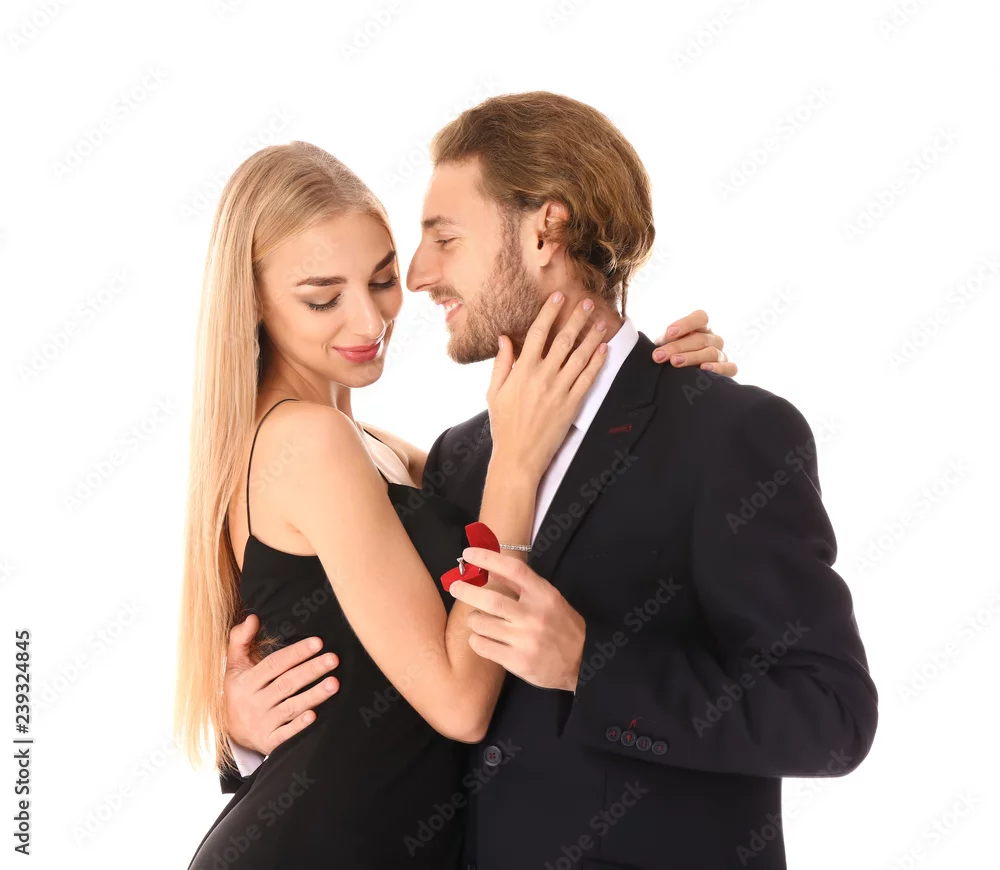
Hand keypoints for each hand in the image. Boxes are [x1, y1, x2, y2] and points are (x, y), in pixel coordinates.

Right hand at [223, 614, 340, 755]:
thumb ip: (240, 639)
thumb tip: (253, 617)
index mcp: (246, 682)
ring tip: (335, 683)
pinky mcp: (269, 741)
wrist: (229, 733)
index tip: (319, 642)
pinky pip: (285, 734)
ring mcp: (262, 723)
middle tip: (334, 659)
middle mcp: (253, 702)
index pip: (275, 664)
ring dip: (313, 695)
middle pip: (286, 684)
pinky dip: (298, 725)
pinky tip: (314, 716)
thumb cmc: (239, 692)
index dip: (296, 653)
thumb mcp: (234, 667)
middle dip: (311, 670)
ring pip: (290, 707)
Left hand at [449, 548, 585, 692]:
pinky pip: (483, 646)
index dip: (488, 558)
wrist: (582, 661)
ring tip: (477, 618)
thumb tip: (491, 567)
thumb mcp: (548, 598)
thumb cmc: (561, 625)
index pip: (513, 569)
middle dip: (466, 591)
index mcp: (544, 595)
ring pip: (482, 624)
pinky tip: (482, 636)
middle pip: (490, 599)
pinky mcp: (517, 662)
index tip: (469, 553)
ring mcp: (525, 640)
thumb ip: (521, 584)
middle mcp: (534, 616)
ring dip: (473, 618)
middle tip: (455, 586)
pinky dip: (476, 639)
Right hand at [487, 293, 606, 478]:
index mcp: (522, 370)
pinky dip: (597, 362)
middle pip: (563, 339)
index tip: (558, 297)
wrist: (519, 456)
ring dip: (592, 337)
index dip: (549, 312)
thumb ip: (501, 364)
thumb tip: (504, 339)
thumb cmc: (504, 425)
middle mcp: (543, 376)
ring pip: (579, 356)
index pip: (537, 332)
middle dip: (577, 318)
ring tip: (602, 322)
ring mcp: (559, 390)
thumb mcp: (493, 392)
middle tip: (588, 302)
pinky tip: (604, 350)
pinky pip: (588, 379)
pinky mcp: (572, 404)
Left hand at [651, 309, 736, 375]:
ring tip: (675, 362)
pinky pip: (730, 367)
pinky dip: (719, 368)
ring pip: (711, 353)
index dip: (686, 323)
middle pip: (700, 339)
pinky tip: (704, 370)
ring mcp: (721, 354)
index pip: (701, 318)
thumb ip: (665, 341)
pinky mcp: (728, 369)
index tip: (669, 332)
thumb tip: (660, 344)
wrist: (679, 375)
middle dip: (677, 347)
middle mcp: (713, 339)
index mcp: (701, 328)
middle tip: (659, 355)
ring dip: (691, 357)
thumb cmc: (672, 355)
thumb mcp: (666, 344)